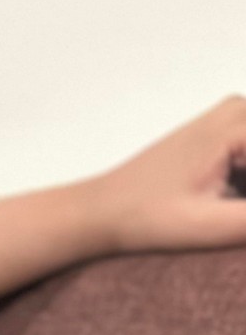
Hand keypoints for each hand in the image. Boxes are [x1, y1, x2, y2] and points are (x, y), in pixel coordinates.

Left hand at [88, 97, 245, 254]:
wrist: (103, 210)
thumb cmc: (146, 218)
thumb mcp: (208, 226)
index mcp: (237, 125)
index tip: (239, 214)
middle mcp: (238, 108)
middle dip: (245, 198)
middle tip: (229, 213)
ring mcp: (231, 115)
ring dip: (243, 193)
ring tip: (224, 210)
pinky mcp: (223, 131)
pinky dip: (244, 181)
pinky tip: (228, 204)